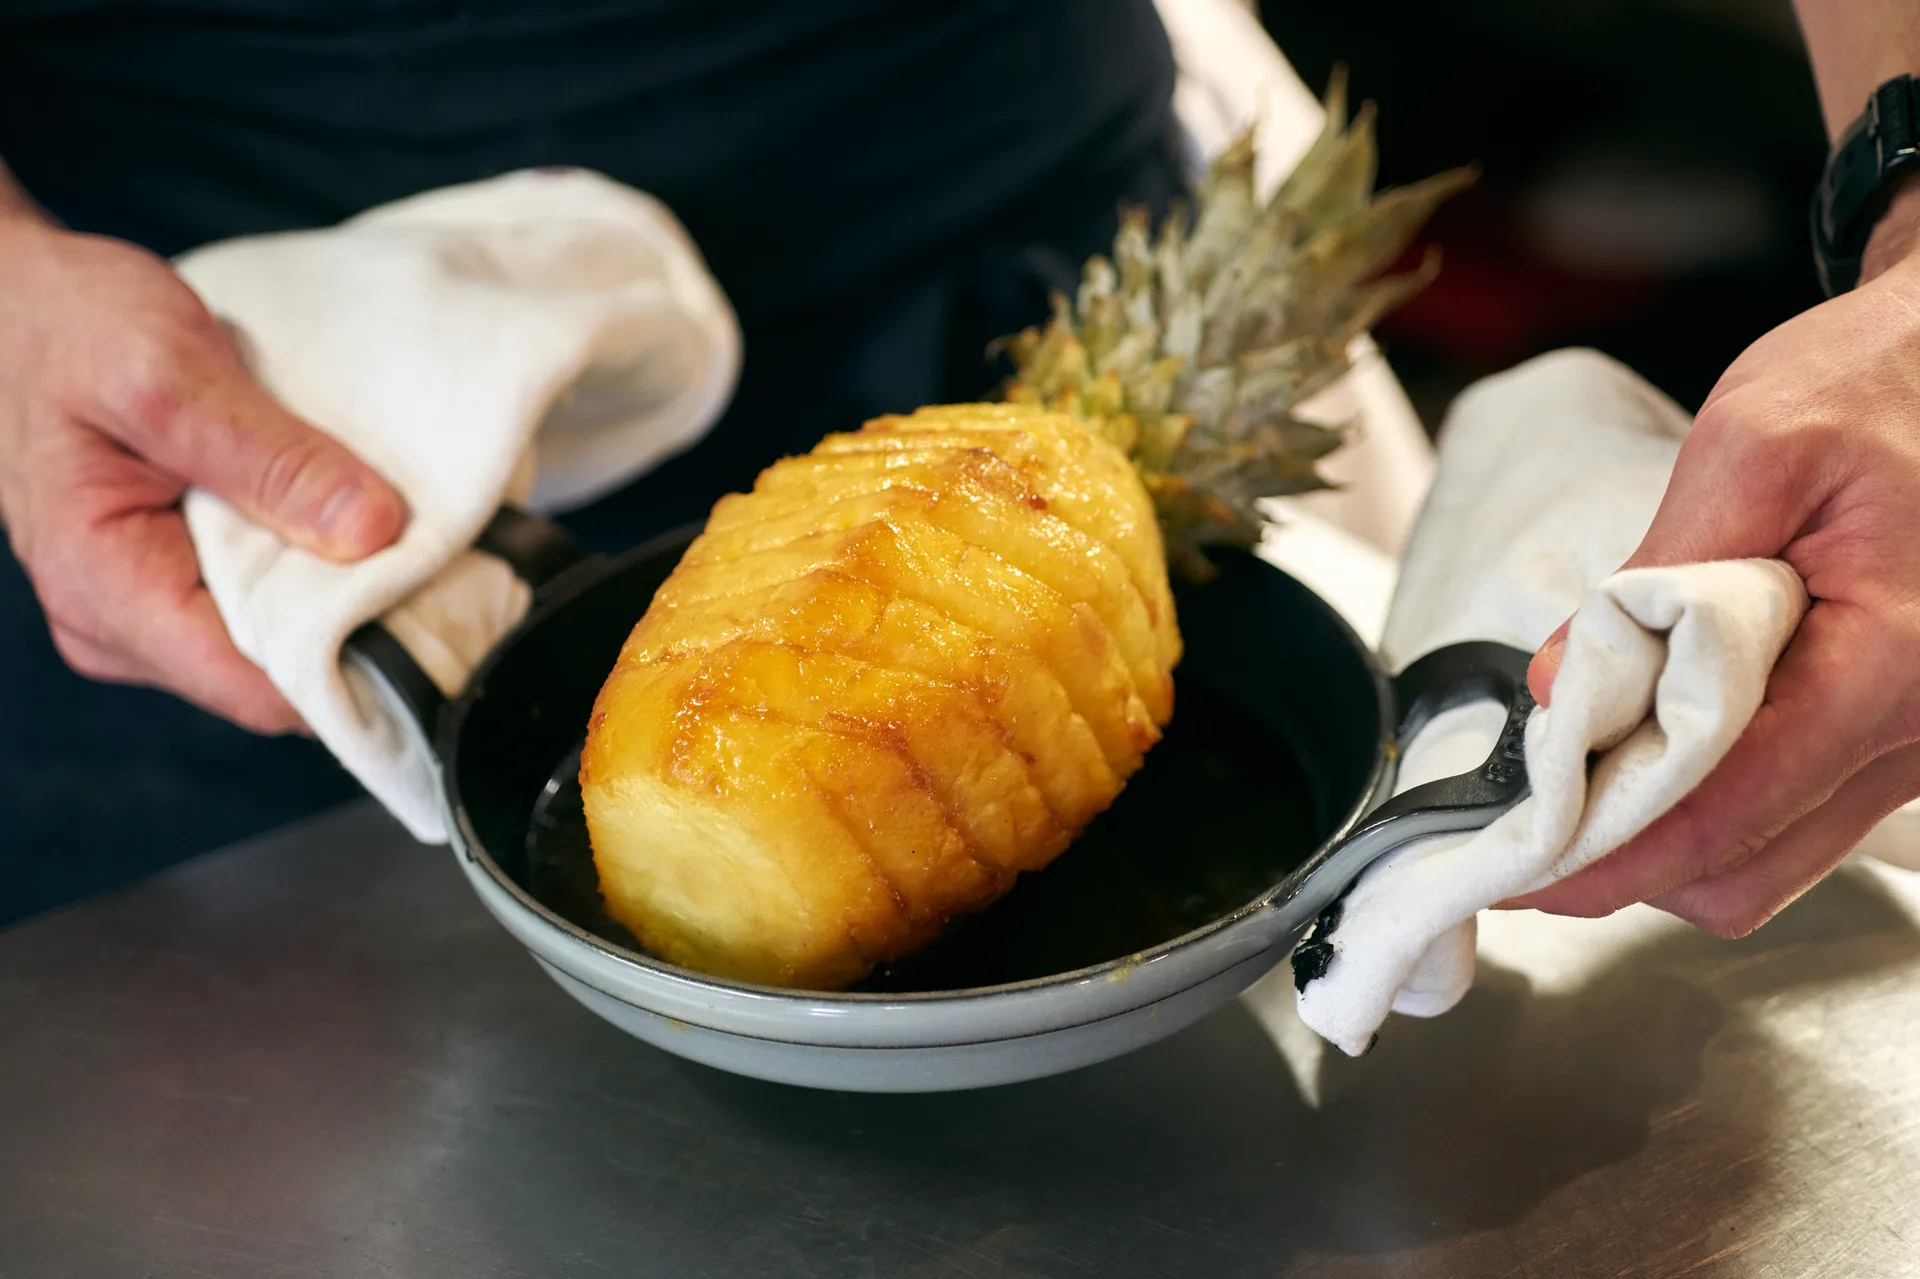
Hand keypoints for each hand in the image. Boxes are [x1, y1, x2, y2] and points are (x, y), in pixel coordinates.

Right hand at [0, 212, 407, 732]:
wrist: (19, 299)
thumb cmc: (68, 326)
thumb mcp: (173, 375)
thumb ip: (273, 460)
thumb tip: (373, 531)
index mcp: (107, 592)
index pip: (260, 691)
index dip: (356, 667)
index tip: (431, 611)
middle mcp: (121, 626)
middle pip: (279, 675)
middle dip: (360, 627)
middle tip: (434, 557)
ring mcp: (146, 609)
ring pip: (279, 640)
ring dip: (342, 593)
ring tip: (394, 531)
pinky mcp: (174, 579)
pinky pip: (265, 600)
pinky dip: (315, 566)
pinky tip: (349, 522)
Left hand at [1511, 187, 1919, 936]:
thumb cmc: (1879, 386)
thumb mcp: (1755, 444)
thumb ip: (1659, 567)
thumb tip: (1563, 685)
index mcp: (1891, 665)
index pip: (1725, 815)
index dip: (1607, 856)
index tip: (1519, 872)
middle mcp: (1919, 732)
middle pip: (1743, 872)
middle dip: (1626, 860)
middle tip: (1532, 819)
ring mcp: (1912, 745)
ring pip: (1769, 858)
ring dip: (1666, 837)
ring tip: (1586, 767)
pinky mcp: (1894, 737)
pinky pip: (1794, 814)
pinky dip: (1713, 804)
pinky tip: (1654, 743)